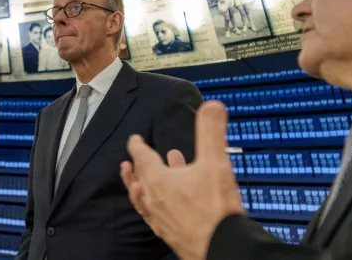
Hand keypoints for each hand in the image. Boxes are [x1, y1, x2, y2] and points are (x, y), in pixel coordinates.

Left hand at [119, 101, 243, 259]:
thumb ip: (212, 132)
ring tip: (140, 180)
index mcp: (159, 180)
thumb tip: (213, 106)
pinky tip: (163, 206)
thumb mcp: (216, 163)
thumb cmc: (215, 209)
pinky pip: (153, 216)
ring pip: (143, 199)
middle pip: (139, 178)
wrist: (221, 247)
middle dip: (136, 166)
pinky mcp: (168, 233)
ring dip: (140, 185)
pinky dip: (153, 205)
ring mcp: (159, 218)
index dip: (137, 145)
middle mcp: (154, 199)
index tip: (134, 139)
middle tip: (130, 159)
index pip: (142, 157)